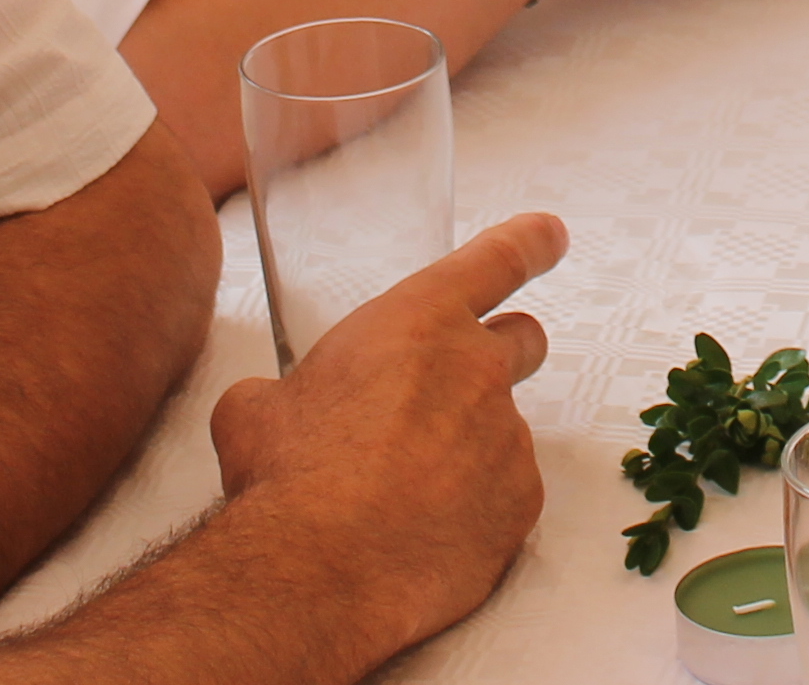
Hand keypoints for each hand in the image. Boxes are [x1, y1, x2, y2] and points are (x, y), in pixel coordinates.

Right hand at [208, 214, 563, 654]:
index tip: (551, 235)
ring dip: (467, 449)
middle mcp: (477, 370)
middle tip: (457, 389)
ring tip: (404, 493)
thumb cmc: (287, 478)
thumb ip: (284, 391)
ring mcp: (506, 440)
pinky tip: (424, 532)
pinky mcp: (520, 506)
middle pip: (523, 340)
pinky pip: (506, 494)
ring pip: (503, 431)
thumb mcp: (257, 409)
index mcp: (418, 321)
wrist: (320, 572)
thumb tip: (273, 409)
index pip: (496, 260)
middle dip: (499, 354)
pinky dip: (475, 508)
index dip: (529, 242)